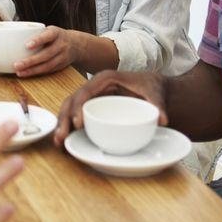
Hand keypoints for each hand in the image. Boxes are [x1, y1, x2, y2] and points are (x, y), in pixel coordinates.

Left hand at [12, 26, 80, 76]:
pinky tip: (25, 74)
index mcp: (56, 33)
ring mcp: (62, 57)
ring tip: (19, 72)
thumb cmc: (56, 36)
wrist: (77, 45)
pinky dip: (36, 73)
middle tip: (16, 65)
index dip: (38, 40)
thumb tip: (10, 35)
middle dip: (30, 61)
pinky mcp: (61, 66)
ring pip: (47, 65)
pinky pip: (48, 71)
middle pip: (46, 54)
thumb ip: (36, 33)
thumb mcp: (49, 30)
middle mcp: (61, 45)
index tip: (27, 45)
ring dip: (32, 70)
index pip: (48, 36)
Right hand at [53, 70, 167, 145]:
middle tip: (61, 137)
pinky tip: (65, 141)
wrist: (152, 88)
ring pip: (70, 108)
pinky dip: (69, 127)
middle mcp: (94, 87)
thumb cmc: (151, 88)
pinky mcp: (91, 106)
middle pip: (73, 100)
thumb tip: (163, 119)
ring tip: (59, 142)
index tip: (77, 123)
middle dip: (65, 118)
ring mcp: (90, 97)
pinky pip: (76, 115)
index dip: (79, 106)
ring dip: (63, 124)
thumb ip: (158, 105)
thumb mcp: (156, 94)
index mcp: (105, 79)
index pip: (86, 91)